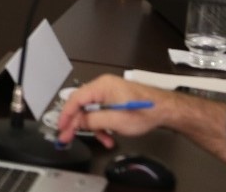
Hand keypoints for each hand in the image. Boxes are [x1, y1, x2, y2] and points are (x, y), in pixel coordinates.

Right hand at [55, 75, 173, 148]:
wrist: (164, 109)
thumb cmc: (145, 111)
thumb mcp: (115, 121)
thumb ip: (93, 121)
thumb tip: (78, 122)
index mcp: (102, 86)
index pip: (75, 99)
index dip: (66, 115)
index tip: (61, 128)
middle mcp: (103, 86)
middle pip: (81, 105)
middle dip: (77, 123)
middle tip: (69, 137)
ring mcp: (108, 92)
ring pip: (91, 110)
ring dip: (94, 127)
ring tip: (103, 140)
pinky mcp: (114, 98)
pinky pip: (100, 111)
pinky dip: (102, 124)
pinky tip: (109, 136)